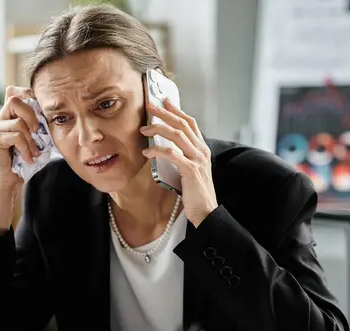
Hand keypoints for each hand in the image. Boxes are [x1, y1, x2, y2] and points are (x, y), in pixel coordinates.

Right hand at [0, 86, 39, 192]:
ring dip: (31, 139)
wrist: (11, 181)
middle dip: (31, 115)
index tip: (39, 108)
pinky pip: (15, 137)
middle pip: (14, 100)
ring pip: (18, 122)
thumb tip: (51, 113)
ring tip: (34, 152)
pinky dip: (26, 148)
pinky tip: (28, 158)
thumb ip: (38, 125)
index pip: (12, 91)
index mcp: (8, 116)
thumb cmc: (25, 161)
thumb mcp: (35, 139)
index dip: (26, 92)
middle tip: (38, 132)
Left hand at [140, 99, 217, 227]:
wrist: (206, 212)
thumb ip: (182, 156)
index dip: (177, 110)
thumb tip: (164, 146)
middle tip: (150, 105)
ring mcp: (197, 159)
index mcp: (202, 149)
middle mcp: (202, 151)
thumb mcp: (190, 170)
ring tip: (143, 129)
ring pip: (176, 135)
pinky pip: (171, 154)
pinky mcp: (190, 170)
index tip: (164, 100)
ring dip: (158, 129)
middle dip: (164, 113)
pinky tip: (147, 152)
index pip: (190, 122)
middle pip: (182, 124)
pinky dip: (157, 150)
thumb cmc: (195, 193)